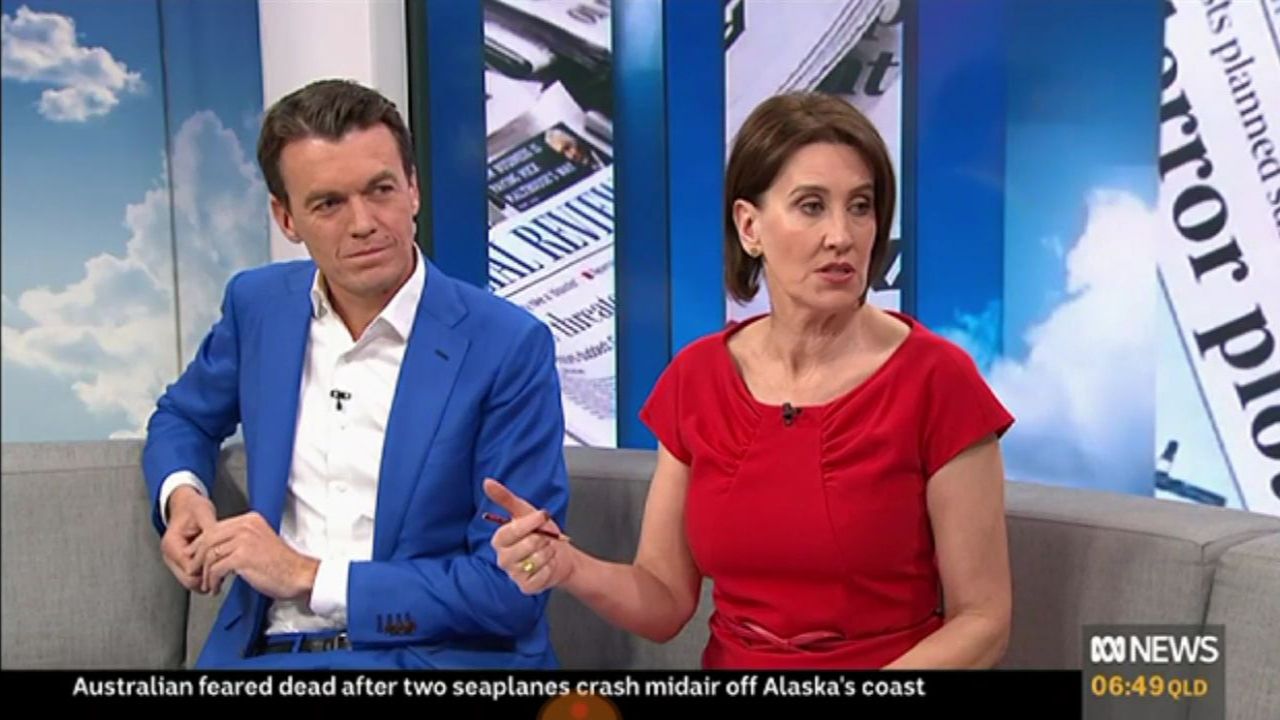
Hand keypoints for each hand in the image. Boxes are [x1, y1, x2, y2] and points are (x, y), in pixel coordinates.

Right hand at [161, 486, 216, 591]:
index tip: (223, 564)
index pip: (189, 569)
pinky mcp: (181, 561)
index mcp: (172, 545)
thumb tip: (219, 544)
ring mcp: (174, 560)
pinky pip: (193, 575)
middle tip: (227, 571)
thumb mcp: (203, 512)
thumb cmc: (192, 507)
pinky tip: (217, 565)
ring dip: (207, 578)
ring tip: (223, 568)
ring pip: (191, 581)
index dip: (207, 569)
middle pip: (189, 580)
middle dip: (208, 578)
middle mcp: (170, 556)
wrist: (185, 504)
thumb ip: (210, 530)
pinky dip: (205, 573)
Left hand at [192, 511, 318, 599]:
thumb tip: (215, 549)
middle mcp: (246, 526)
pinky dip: (212, 581)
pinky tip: (216, 587)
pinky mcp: (243, 557)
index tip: (199, 559)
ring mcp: (244, 540)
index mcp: (250, 520)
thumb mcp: (259, 542)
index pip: (214, 528)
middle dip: (197, 559)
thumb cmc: (282, 564)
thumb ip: (239, 540)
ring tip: (208, 583)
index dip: (202, 546)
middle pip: (207, 539)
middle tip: (196, 572)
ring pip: (209, 555)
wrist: (299, 575)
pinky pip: (216, 569)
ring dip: (204, 573)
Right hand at [484, 478, 573, 594]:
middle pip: (528, 545)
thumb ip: (505, 498)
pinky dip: (550, 568)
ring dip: (548, 553)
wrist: (559, 554)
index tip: (543, 516)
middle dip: (543, 539)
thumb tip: (487, 482)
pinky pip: (542, 575)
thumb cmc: (541, 532)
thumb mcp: (525, 511)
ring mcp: (513, 574)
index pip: (512, 530)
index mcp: (499, 539)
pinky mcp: (526, 587)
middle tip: (544, 538)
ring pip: (537, 560)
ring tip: (546, 550)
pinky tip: (547, 565)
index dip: (531, 523)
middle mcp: (502, 558)